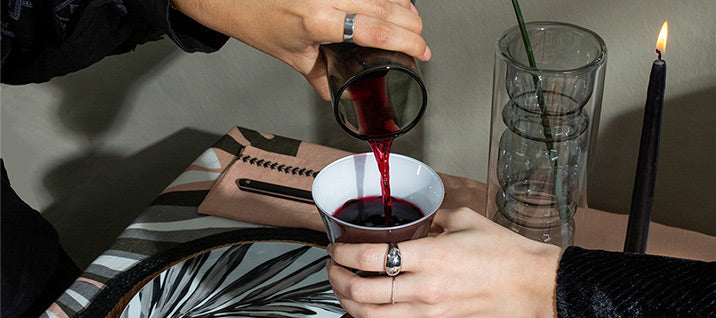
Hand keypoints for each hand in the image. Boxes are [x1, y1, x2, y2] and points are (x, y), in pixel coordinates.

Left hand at [171, 0, 430, 99]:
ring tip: (412, 24)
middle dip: (412, 25)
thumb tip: (344, 96)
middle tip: (421, 43)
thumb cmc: (258, 21)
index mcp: (318, 21)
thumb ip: (322, 78)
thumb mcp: (293, 58)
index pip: (374, 29)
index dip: (406, 41)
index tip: (422, 51)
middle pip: (386, 6)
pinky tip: (394, 4)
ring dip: (403, 6)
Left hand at [326, 208, 561, 317]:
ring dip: (348, 302)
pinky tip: (367, 308)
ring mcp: (429, 311)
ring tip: (343, 288)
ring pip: (371, 317)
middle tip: (332, 267)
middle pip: (362, 292)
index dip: (343, 253)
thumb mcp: (466, 220)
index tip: (336, 247)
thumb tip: (418, 217)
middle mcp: (424, 287)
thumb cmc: (505, 254)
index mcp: (430, 255)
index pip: (370, 257)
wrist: (533, 285)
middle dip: (337, 279)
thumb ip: (434, 217)